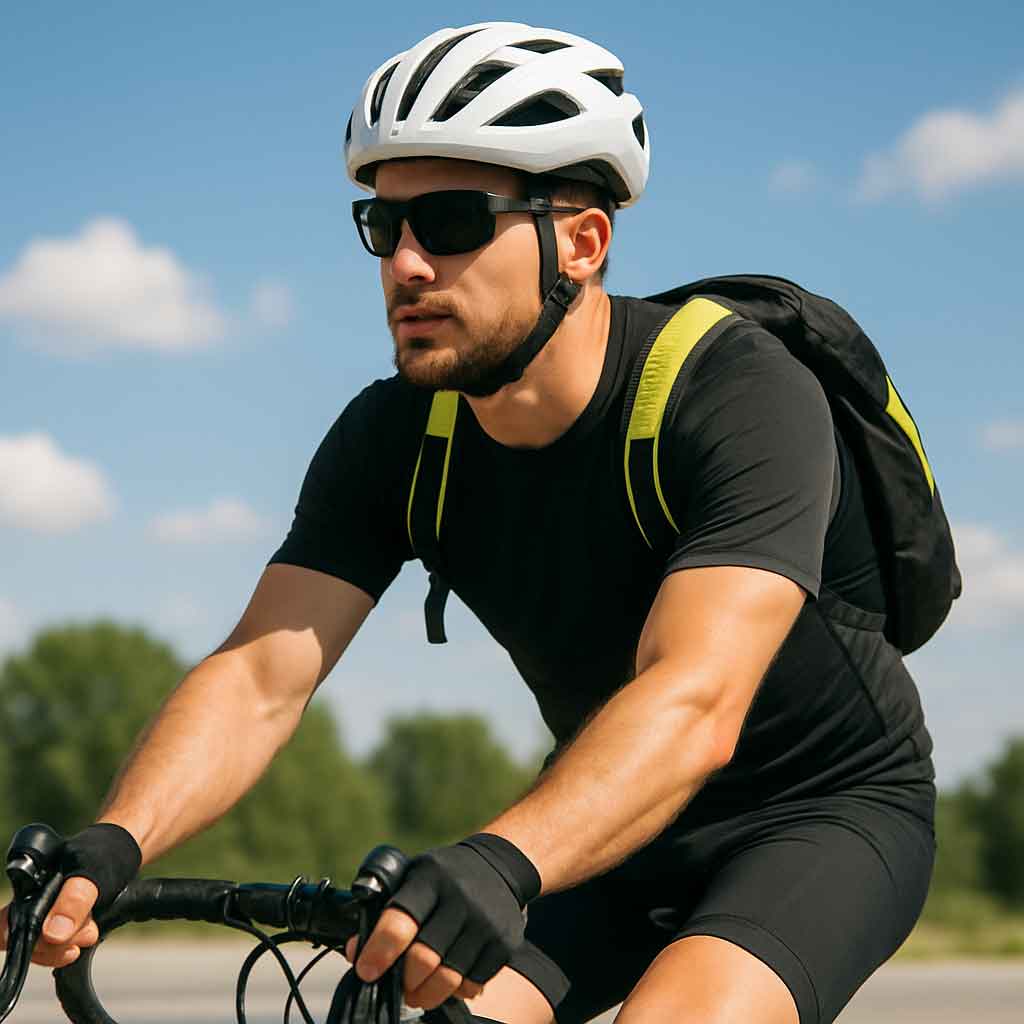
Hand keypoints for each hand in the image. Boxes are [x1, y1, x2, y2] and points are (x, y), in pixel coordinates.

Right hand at [0, 822, 140, 969]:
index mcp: (28, 888)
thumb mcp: (91, 872)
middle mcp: (32, 904)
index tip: (51, 940)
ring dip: (67, 946)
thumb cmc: (103, 853)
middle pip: (27, 942)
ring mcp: (47, 916)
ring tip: (90, 932)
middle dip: (55, 945)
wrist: (123, 852)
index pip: (6, 924)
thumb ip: (73, 901)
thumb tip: (52, 934)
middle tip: (85, 933)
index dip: (20, 940)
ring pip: (45, 947)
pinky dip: (72, 947)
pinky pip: (59, 946)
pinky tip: (87, 938)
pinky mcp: (63, 926)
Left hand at [343, 834, 540, 1011]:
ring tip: (417, 992)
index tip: (367, 971)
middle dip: (403, 981)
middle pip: (423, 959)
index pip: (400, 920)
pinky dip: (454, 990)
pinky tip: (447, 979)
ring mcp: (486, 921)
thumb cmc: (442, 877)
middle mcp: (460, 897)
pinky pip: (472, 984)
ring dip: (425, 994)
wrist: (498, 866)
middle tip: (397, 984)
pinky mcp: (504, 943)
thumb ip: (383, 909)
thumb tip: (355, 951)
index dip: (379, 952)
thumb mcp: (412, 876)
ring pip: (447, 979)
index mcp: (430, 877)